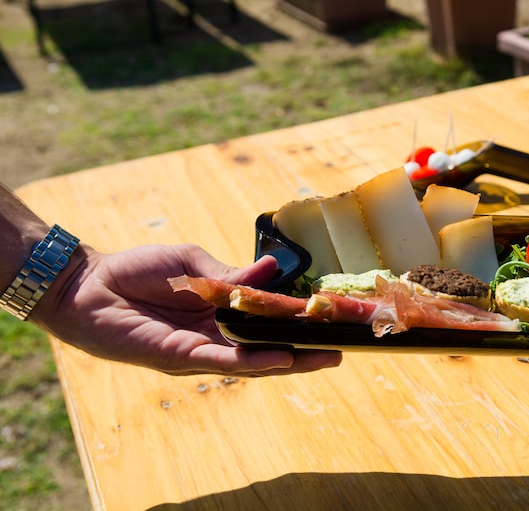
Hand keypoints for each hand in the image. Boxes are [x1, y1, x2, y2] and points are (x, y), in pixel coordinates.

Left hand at [32, 243, 341, 375]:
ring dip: (290, 361)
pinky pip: (223, 361)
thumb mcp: (194, 265)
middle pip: (268, 349)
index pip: (267, 324)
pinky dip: (255, 360)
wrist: (88, 283)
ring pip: (253, 361)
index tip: (332, 320)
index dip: (298, 325)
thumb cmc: (138, 270)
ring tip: (325, 356)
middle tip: (343, 348)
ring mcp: (199, 350)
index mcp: (220, 315)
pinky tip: (282, 357)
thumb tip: (272, 270)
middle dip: (305, 351)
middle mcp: (215, 338)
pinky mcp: (179, 356)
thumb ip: (231, 275)